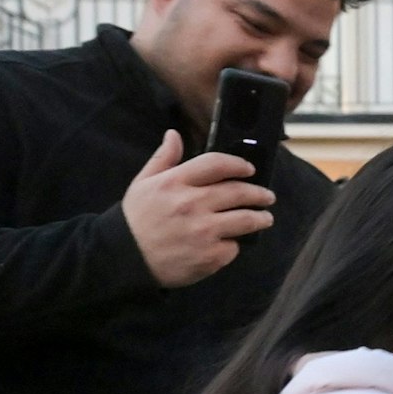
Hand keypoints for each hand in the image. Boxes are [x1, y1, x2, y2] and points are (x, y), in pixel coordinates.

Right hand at [122, 131, 275, 287]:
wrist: (125, 258)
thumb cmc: (136, 219)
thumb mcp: (143, 183)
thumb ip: (163, 159)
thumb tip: (174, 134)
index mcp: (176, 182)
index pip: (217, 164)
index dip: (239, 164)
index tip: (250, 169)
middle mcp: (192, 204)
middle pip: (238, 192)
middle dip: (259, 193)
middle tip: (267, 196)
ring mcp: (204, 231)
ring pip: (245, 220)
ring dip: (260, 218)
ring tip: (265, 218)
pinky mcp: (210, 255)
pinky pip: (233, 247)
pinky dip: (235, 244)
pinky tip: (234, 242)